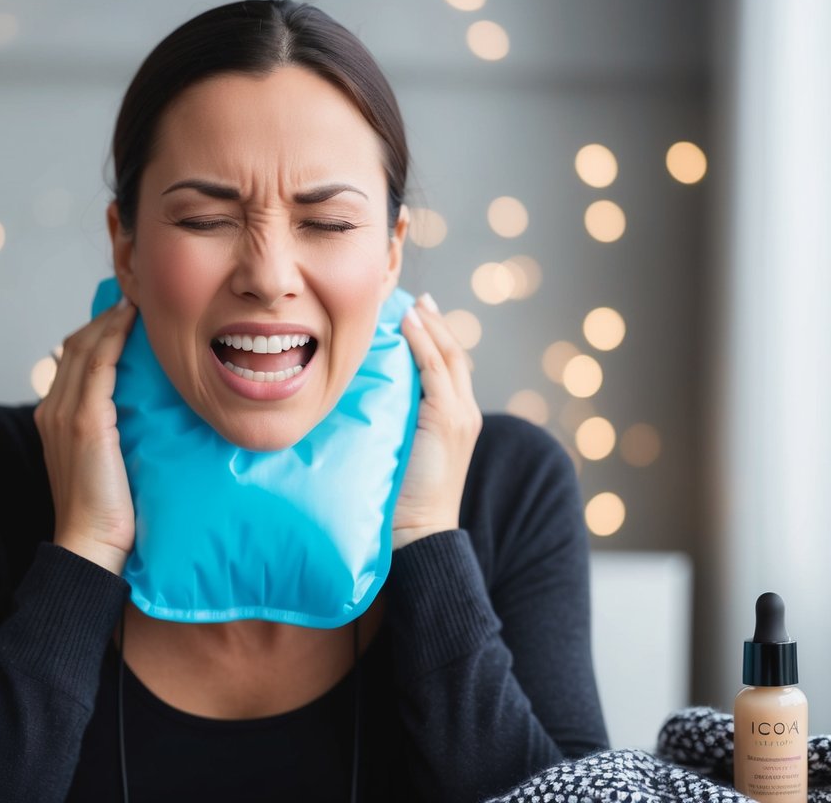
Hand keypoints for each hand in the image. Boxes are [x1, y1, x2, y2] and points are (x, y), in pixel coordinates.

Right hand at [33, 296, 137, 574]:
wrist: (91, 547)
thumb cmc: (110, 512)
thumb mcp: (110, 461)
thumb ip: (117, 431)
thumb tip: (147, 411)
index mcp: (54, 416)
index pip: (74, 357)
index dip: (101, 330)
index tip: (132, 311)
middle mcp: (52, 408)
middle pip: (77, 343)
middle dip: (107, 316)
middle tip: (141, 294)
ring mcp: (64, 413)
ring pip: (85, 346)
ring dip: (112, 318)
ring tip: (140, 299)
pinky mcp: (84, 422)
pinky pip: (97, 365)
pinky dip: (113, 337)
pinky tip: (133, 321)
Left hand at [392, 293, 482, 550]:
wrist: (418, 532)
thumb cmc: (401, 499)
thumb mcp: (401, 450)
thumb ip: (396, 422)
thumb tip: (365, 398)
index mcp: (457, 418)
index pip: (449, 367)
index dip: (434, 337)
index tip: (416, 314)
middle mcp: (465, 411)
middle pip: (454, 353)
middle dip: (434, 322)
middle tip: (414, 299)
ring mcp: (461, 414)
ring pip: (448, 355)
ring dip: (428, 325)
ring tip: (408, 304)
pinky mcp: (449, 418)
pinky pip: (436, 368)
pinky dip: (422, 341)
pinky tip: (406, 324)